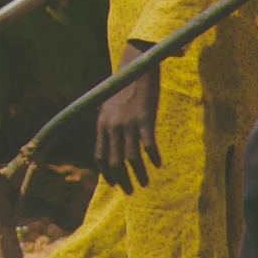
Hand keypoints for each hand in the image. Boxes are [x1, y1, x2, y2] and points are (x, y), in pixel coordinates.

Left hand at [95, 47, 160, 191]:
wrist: (135, 67)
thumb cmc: (123, 85)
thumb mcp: (107, 103)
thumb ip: (107, 121)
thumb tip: (108, 137)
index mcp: (102, 123)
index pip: (99, 155)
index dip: (105, 172)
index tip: (112, 183)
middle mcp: (112, 126)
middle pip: (115, 161)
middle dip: (122, 179)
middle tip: (130, 191)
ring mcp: (128, 123)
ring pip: (131, 157)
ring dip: (139, 174)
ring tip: (145, 183)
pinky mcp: (144, 119)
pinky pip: (148, 145)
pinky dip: (153, 157)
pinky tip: (158, 164)